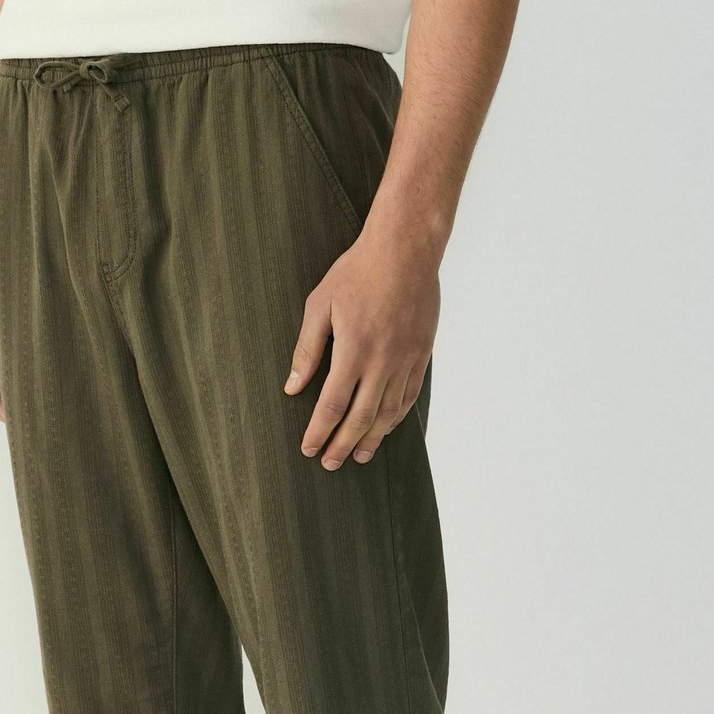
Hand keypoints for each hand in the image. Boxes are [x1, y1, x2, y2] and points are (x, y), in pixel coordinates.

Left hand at [284, 229, 439, 469]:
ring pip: (388, 413)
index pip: (331, 405)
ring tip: (358, 456)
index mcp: (353, 350)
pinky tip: (385, 428)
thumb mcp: (320, 304)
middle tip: (329, 464)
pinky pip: (409, 396)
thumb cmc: (357, 271)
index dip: (319, 431)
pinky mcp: (421, 354)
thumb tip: (292, 386)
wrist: (407, 249)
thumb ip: (306, 349)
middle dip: (342, 444)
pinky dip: (396, 417)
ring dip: (371, 438)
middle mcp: (382, 361)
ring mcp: (405, 359)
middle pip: (360, 418)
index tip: (308, 448)